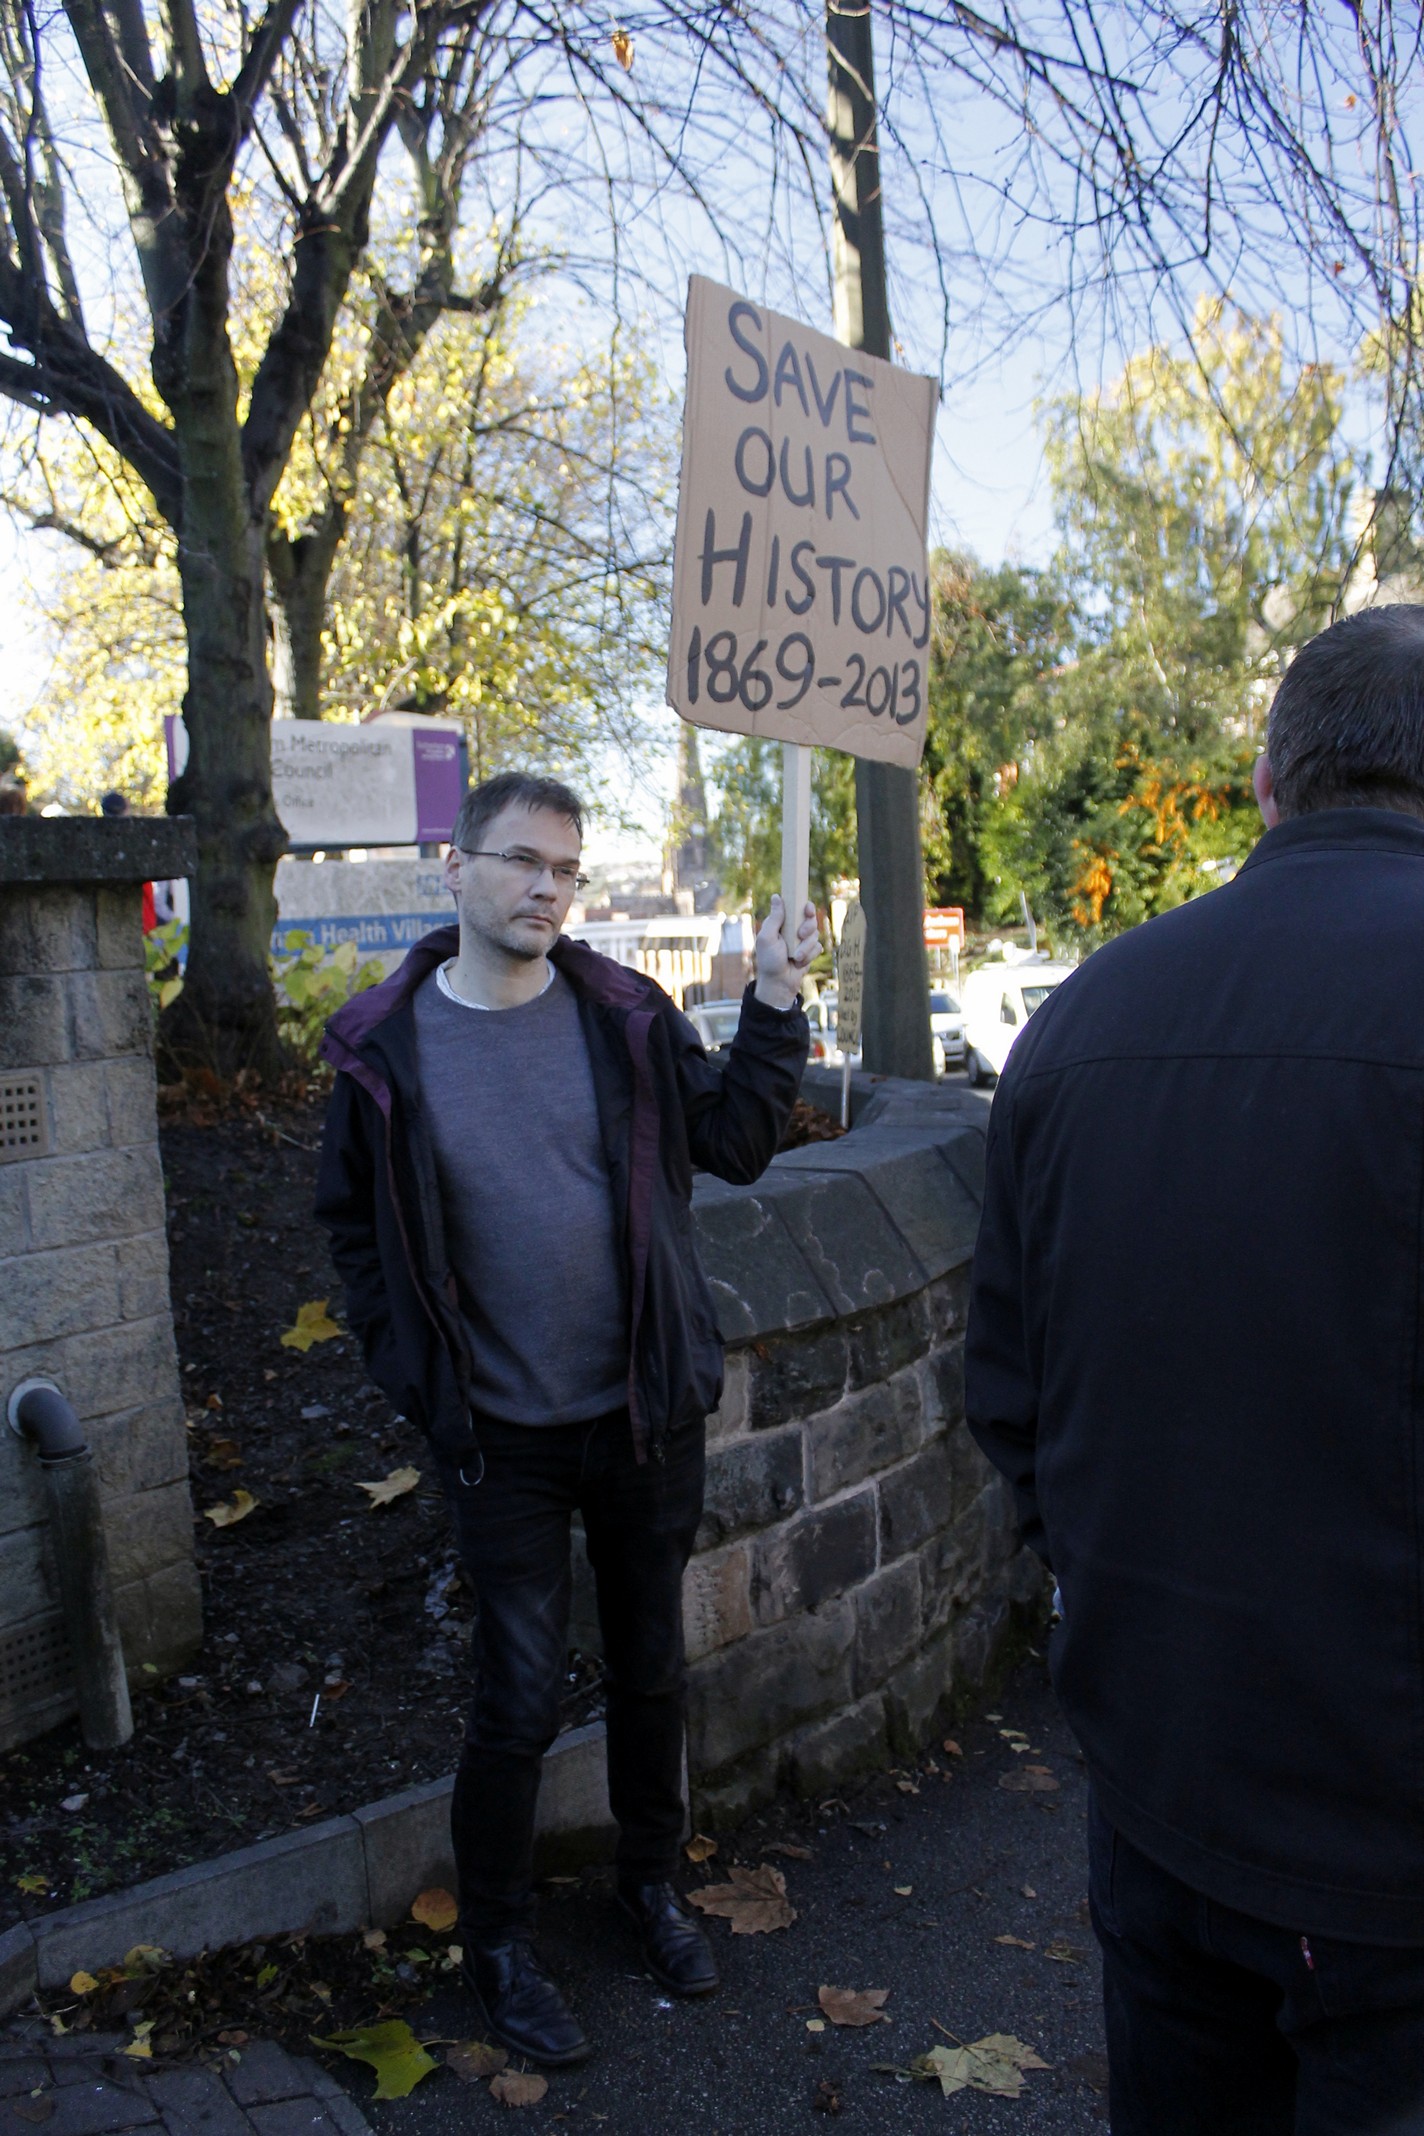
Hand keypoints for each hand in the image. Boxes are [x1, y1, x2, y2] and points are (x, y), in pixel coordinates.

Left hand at [753, 895, 820, 1010]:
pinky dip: (809, 955)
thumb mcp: (767, 938)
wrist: (779, 982)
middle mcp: (793, 929)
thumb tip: (777, 896)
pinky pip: (817, 947)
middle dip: (807, 927)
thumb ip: (774, 918)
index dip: (805, 906)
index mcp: (782, 923)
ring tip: (795, 956)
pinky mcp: (810, 951)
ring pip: (815, 934)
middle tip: (800, 935)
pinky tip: (799, 962)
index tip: (807, 909)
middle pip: (810, 919)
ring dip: (805, 946)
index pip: (797, 907)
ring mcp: (803, 940)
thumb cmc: (769, 960)